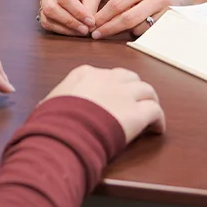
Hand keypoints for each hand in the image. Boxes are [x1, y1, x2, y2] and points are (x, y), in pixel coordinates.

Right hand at [36, 0, 102, 35]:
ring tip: (81, 31)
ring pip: (47, 17)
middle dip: (70, 22)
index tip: (91, 22)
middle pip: (51, 8)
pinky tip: (72, 31)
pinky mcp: (42, 8)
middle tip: (86, 30)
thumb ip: (91, 7)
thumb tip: (89, 26)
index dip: (78, 12)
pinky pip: (47, 22)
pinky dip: (60, 29)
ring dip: (65, 28)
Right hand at [43, 65, 164, 142]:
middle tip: (135, 101)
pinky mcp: (137, 113)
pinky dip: (158, 119)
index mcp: (85, 74)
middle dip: (133, 88)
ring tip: (150, 113)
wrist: (63, 133)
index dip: (112, 86)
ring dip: (149, 100)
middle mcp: (107, 79)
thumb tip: (48, 107)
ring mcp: (124, 94)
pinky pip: (155, 111)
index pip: (105, 74)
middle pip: (129, 77)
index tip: (113, 97)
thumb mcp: (49, 103)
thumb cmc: (52, 121)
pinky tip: (156, 129)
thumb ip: (56, 100)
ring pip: (147, 89)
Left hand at [93, 0, 206, 38]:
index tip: (92, 25)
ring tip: (129, 28)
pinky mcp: (172, 20)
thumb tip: (104, 18)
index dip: (103, 17)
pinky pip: (152, 32)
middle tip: (96, 35)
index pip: (117, 3)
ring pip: (140, 28)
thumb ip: (127, 0)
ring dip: (129, 32)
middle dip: (109, 28)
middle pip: (126, 17)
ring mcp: (164, 9)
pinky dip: (144, 34)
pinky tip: (145, 28)